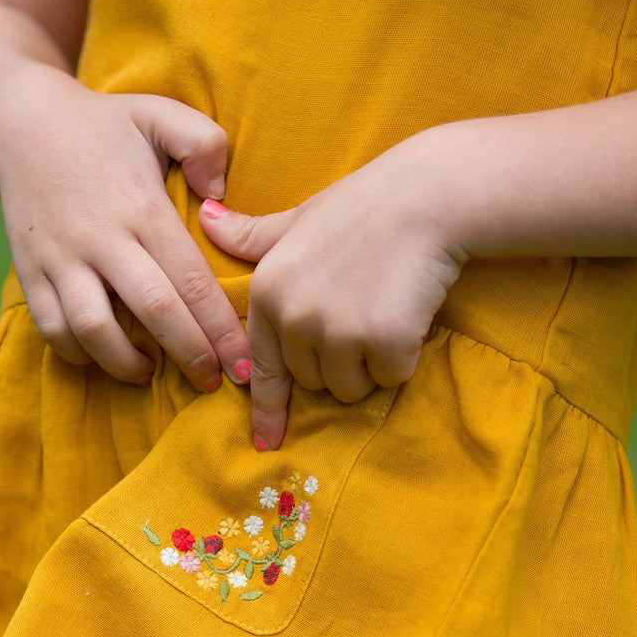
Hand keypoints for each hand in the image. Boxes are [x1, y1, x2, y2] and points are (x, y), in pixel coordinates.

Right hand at [0, 69, 249, 389]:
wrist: (19, 123)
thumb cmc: (104, 126)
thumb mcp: (159, 112)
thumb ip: (203, 141)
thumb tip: (221, 195)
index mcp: (142, 206)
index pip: (191, 280)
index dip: (221, 329)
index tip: (244, 363)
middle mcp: (101, 237)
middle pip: (154, 311)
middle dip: (190, 355)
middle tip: (213, 383)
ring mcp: (61, 258)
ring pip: (94, 329)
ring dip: (126, 363)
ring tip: (151, 374)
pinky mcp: (30, 272)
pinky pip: (52, 328)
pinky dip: (78, 353)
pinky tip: (105, 356)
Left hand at [199, 141, 467, 447]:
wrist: (430, 195)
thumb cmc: (365, 206)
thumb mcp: (298, 218)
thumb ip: (252, 235)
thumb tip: (206, 220)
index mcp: (267, 292)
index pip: (262, 369)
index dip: (266, 408)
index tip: (267, 441)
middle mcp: (294, 317)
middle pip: (312, 382)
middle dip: (338, 361)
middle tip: (362, 312)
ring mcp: (337, 331)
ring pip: (350, 388)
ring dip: (371, 364)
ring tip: (384, 311)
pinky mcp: (382, 341)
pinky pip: (391, 378)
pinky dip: (404, 357)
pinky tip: (409, 314)